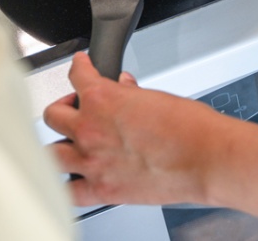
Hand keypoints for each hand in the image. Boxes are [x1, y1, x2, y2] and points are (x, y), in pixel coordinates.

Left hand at [43, 52, 223, 207]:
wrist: (205, 157)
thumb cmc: (189, 126)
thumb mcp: (156, 95)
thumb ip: (130, 92)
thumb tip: (124, 88)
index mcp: (102, 99)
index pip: (77, 75)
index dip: (79, 67)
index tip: (81, 66)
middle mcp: (90, 130)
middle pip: (53, 115)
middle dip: (64, 108)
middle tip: (76, 107)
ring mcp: (92, 162)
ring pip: (51, 153)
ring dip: (60, 145)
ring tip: (71, 143)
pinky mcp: (102, 190)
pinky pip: (70, 191)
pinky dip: (70, 184)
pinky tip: (76, 178)